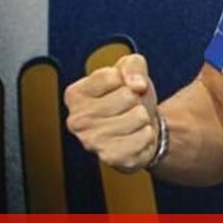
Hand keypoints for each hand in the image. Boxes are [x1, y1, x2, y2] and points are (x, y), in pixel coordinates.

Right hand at [64, 54, 159, 173]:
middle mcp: (77, 120)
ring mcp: (92, 142)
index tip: (119, 88)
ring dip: (142, 118)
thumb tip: (136, 84)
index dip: (124, 80)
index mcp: (75, 95)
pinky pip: (144, 136)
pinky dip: (147, 135)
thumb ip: (133, 65)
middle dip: (136, 100)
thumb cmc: (129, 98)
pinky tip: (135, 137)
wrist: (141, 128)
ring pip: (138, 116)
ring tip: (131, 122)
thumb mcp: (130, 69)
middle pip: (127, 96)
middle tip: (127, 108)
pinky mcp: (111, 158)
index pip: (112, 76)